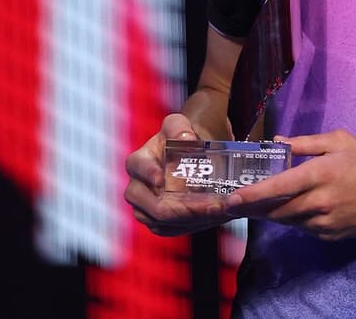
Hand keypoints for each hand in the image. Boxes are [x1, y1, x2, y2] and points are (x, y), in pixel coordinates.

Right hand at [123, 113, 233, 236]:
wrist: (191, 153)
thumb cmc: (181, 138)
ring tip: (218, 210)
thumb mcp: (178, 125)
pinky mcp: (157, 222)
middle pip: (153, 206)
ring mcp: (146, 208)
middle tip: (208, 204)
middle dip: (181, 208)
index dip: (148, 173)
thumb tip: (186, 139)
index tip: (161, 179)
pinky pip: (172, 229)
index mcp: (139, 161)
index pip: (137, 167)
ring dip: (192, 218)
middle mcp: (138, 188)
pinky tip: (214, 215)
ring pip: (164, 222)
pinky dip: (194, 224)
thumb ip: (179, 127)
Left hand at [219, 129, 355, 241]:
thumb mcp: (339, 141)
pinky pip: (303, 228)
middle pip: (276, 210)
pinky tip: (291, 208)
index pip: (279, 187)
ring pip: (287, 221)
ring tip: (256, 205)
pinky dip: (293, 218)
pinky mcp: (329, 235)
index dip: (253, 194)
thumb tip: (277, 142)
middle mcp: (319, 201)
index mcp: (320, 173)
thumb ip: (305, 142)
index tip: (232, 198)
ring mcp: (324, 222)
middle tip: (233, 204)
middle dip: (252, 208)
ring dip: (271, 214)